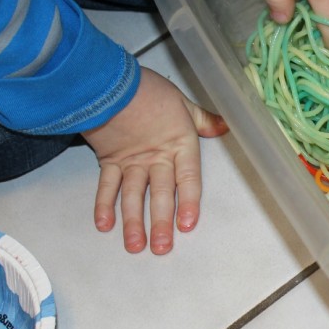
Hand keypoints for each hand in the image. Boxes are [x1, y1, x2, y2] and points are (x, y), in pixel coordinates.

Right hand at [81, 67, 228, 254]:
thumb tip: (225, 126)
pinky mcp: (108, 160)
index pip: (187, 178)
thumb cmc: (148, 90)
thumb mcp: (182, 102)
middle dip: (160, 222)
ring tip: (135, 245)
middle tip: (162, 247)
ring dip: (133, 222)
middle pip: (159, 194)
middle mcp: (155, 158)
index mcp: (178, 145)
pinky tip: (104, 225)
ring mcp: (131, 161)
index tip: (187, 224)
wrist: (108, 81)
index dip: (188, 202)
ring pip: (132, 196)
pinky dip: (103, 205)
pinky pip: (105, 186)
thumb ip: (203, 119)